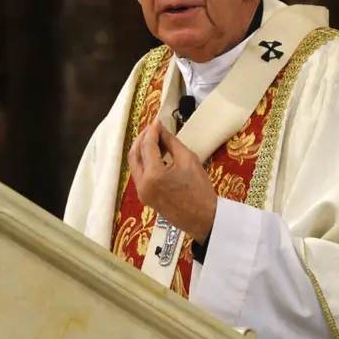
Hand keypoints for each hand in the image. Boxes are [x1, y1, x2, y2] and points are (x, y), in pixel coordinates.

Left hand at [128, 119, 216, 242]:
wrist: (203, 218)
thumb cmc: (200, 190)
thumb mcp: (189, 161)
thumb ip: (172, 143)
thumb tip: (162, 132)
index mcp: (153, 175)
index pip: (147, 146)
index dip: (152, 131)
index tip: (158, 121)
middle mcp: (142, 184)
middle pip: (134, 155)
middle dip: (142, 139)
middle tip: (153, 128)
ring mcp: (142, 192)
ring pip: (134, 165)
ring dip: (142, 150)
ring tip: (155, 140)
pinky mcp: (145, 197)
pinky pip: (140, 174)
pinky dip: (145, 162)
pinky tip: (156, 156)